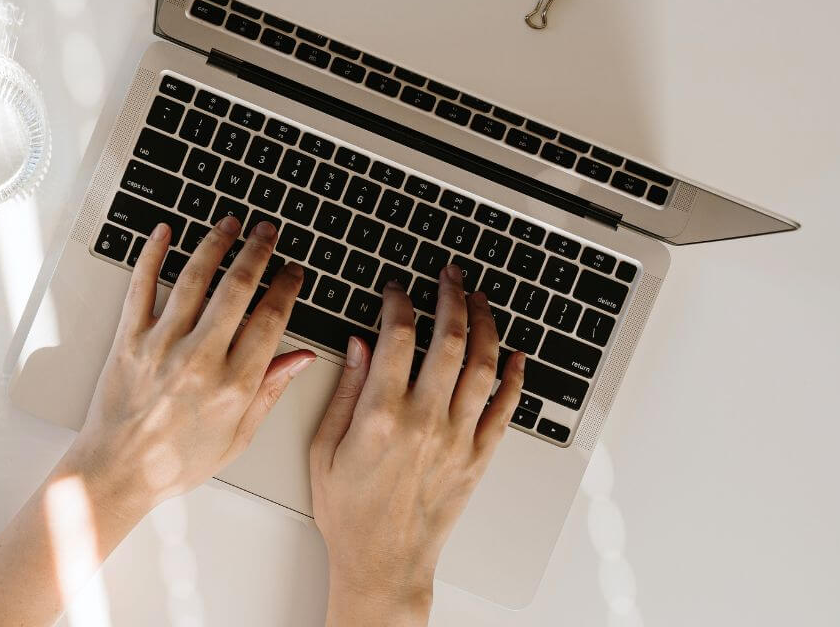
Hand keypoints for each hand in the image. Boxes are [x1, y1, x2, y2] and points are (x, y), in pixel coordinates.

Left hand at [0, 216, 314, 626]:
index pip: (270, 320)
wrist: (117, 472)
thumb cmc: (177, 462)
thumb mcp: (238, 437)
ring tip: (230, 223)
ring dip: (216, 243)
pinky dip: (151, 255)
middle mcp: (199, 360)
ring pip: (194, 279)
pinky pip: (141, 287)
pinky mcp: (128, 340)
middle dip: (257, 251)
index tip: (293, 271)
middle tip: (267, 232)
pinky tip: (164, 232)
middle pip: (237, 288)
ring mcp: (161, 346)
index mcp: (233, 386)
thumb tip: (302, 358)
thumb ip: (270, 392)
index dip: (286, 287)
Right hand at [309, 268, 524, 625]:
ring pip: (482, 365)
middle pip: (449, 340)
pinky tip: (515, 355)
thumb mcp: (324, 447)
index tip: (396, 290)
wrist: (383, 562)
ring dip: (484, 324)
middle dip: (451, 296)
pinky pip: (505, 409)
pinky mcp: (478, 458)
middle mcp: (425, 421)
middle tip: (449, 275)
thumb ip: (344, 391)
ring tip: (479, 299)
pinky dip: (514, 377)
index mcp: (381, 415)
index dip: (398, 302)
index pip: (398, 336)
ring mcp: (457, 439)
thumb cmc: (348, 511)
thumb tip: (359, 344)